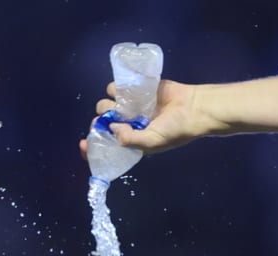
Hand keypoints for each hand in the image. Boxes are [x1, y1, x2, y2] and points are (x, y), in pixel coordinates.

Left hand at [79, 79, 212, 160]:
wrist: (193, 108)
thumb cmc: (175, 130)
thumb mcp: (152, 142)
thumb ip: (129, 139)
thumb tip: (111, 128)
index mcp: (130, 142)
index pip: (104, 147)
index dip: (91, 146)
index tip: (84, 141)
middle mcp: (127, 125)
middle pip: (102, 122)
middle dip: (100, 121)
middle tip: (109, 117)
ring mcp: (132, 107)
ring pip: (108, 104)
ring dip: (108, 103)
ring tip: (122, 104)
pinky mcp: (138, 91)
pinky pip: (120, 88)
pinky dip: (118, 88)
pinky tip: (124, 90)